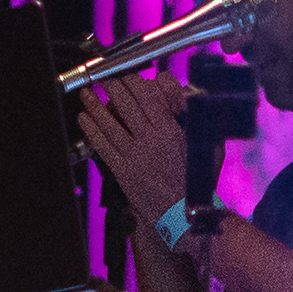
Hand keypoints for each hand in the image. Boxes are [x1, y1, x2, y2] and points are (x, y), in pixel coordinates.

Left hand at [74, 72, 192, 227]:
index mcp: (172, 131)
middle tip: (106, 81)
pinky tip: (84, 118)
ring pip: (109, 122)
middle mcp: (151, 140)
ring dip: (95, 104)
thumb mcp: (208, 146)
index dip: (135, 82)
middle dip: (113, 87)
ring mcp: (135, 155)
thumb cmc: (197, 183)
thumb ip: (199, 121)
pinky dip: (90, 129)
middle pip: (126, 104)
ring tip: (87, 94)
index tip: (129, 78)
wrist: (186, 213)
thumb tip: (192, 98)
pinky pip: (102, 145)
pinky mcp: (123, 171)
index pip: (149, 96)